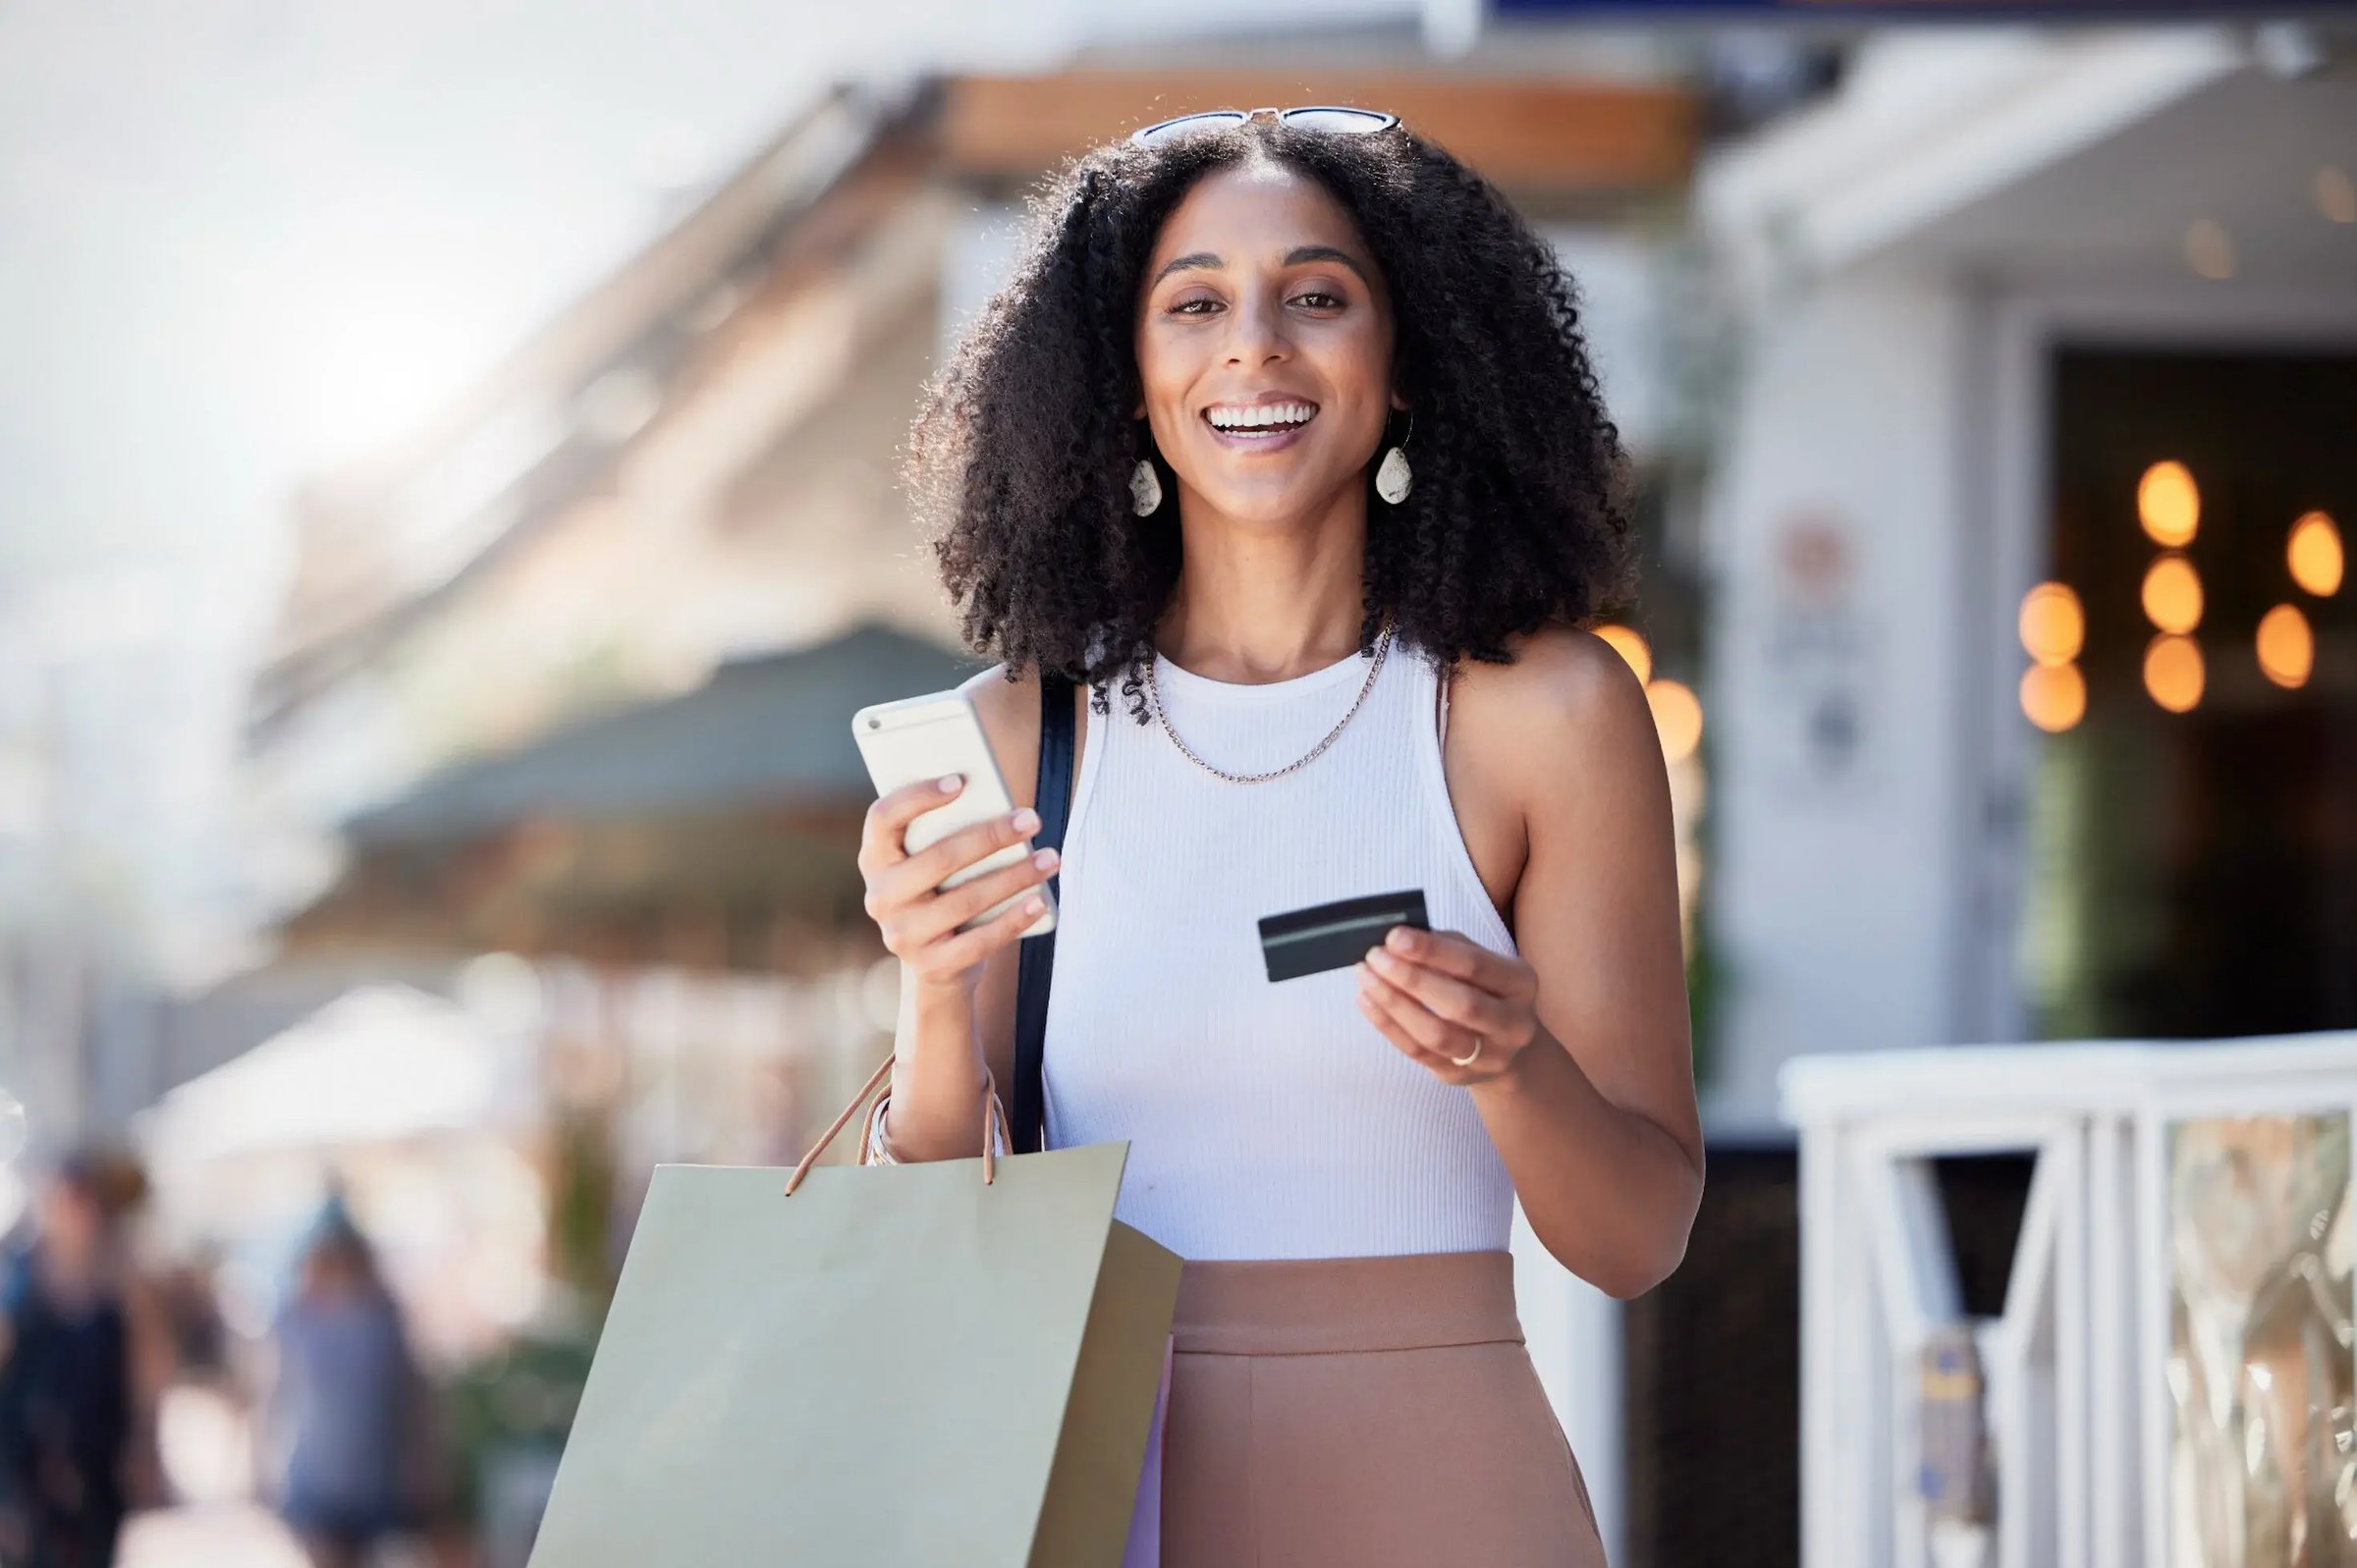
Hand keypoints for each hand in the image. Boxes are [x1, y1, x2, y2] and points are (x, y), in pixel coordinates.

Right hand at [858, 775, 1057, 993]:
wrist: (939, 965)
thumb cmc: (945, 893)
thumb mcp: (934, 864)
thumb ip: (948, 834)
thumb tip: (1000, 807)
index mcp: (875, 859)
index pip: (883, 818)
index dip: (917, 797)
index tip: (960, 781)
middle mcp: (881, 896)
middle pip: (939, 858)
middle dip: (991, 836)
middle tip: (1031, 820)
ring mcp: (903, 934)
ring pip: (966, 899)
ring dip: (1015, 876)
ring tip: (1050, 858)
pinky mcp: (931, 965)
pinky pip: (979, 941)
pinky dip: (1013, 919)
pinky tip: (1039, 901)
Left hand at [1355, 925, 1539, 1083]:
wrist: (1504, 1044)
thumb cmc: (1483, 988)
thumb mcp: (1480, 960)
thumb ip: (1447, 946)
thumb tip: (1400, 940)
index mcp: (1521, 983)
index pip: (1474, 965)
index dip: (1431, 951)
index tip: (1395, 937)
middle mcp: (1513, 1024)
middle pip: (1460, 1005)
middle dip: (1412, 979)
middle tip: (1376, 957)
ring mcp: (1489, 1056)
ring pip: (1437, 1035)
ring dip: (1394, 1004)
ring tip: (1366, 978)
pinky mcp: (1460, 1076)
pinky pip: (1418, 1053)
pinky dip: (1388, 1026)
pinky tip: (1367, 1001)